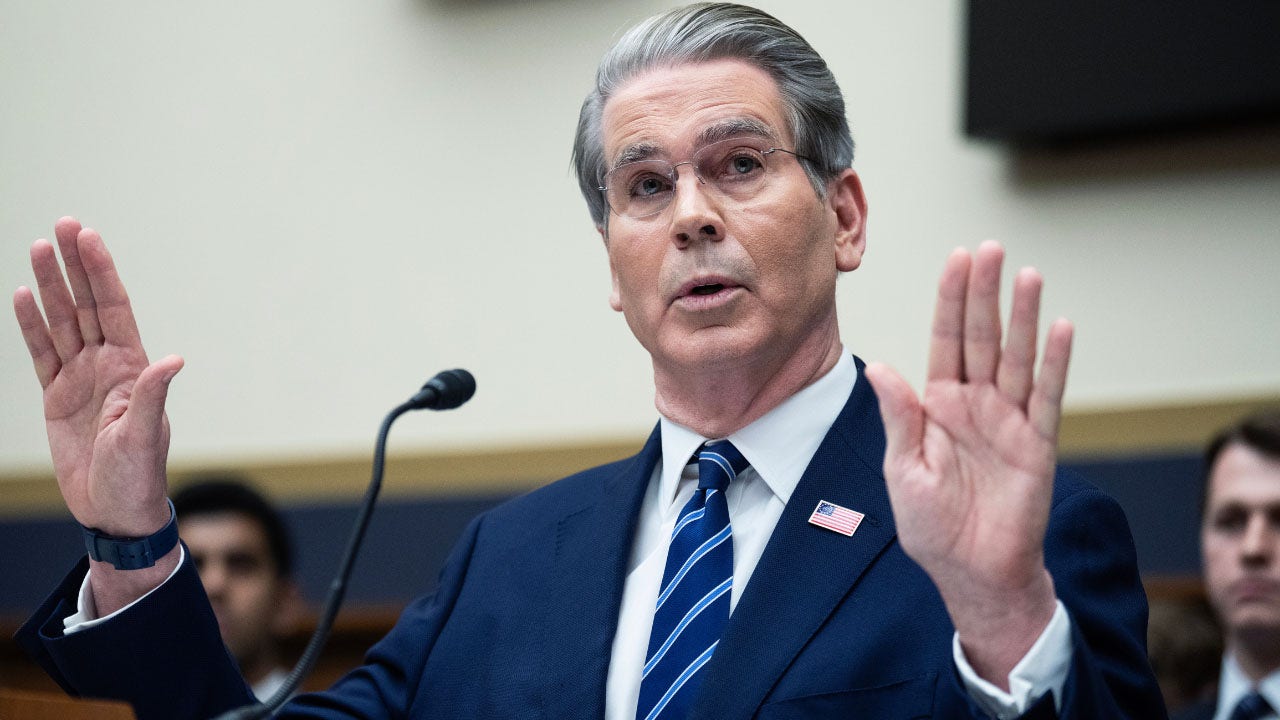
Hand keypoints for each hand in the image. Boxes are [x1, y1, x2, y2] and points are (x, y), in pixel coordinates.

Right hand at [13, 218, 182, 608]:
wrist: (114, 510)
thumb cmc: (138, 476)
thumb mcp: (146, 436)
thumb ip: (152, 396)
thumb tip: (172, 361)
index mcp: (131, 368)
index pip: (113, 308)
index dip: (100, 272)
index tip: (87, 237)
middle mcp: (106, 365)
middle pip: (86, 305)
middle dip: (75, 265)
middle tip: (62, 225)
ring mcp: (81, 378)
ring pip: (62, 322)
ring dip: (50, 286)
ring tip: (38, 247)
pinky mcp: (57, 396)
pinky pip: (41, 352)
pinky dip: (32, 325)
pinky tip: (24, 295)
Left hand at [863, 241, 1071, 683]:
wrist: (971, 573)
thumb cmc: (932, 526)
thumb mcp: (903, 470)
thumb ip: (900, 417)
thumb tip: (881, 368)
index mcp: (938, 407)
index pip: (946, 342)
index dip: (951, 302)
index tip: (957, 260)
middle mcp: (975, 406)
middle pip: (982, 339)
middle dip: (985, 294)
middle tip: (991, 250)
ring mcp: (1008, 422)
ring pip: (1017, 359)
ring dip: (1023, 318)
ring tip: (1028, 275)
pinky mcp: (1036, 446)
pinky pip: (1047, 399)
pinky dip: (1054, 365)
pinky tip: (1060, 329)